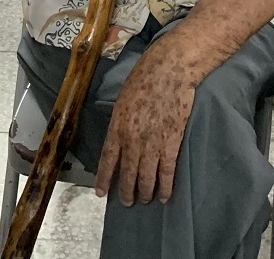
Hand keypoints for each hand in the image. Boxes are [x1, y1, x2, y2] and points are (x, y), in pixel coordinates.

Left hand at [97, 35, 194, 205]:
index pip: (107, 160)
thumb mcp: (123, 100)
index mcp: (117, 126)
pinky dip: (165, 187)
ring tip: (145, 200)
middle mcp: (132, 139)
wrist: (169, 70)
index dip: (104, 179)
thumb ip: (120, 122)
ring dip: (145, 192)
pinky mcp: (172, 142)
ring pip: (146, 177)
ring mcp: (152, 142)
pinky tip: (165, 195)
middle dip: (127, 192)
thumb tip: (118, 140)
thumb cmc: (144, 78)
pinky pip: (167, 172)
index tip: (101, 193)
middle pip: (127, 174)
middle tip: (127, 202)